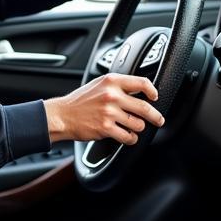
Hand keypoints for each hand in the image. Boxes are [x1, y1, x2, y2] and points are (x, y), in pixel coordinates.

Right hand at [44, 73, 164, 144]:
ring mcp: (109, 112)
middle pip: (144, 107)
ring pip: (138, 124)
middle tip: (158, 119)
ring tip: (135, 128)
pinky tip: (128, 136)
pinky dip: (131, 138)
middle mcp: (112, 96)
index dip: (152, 91)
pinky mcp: (106, 128)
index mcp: (111, 81)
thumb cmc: (80, 101)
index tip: (155, 97)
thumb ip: (116, 85)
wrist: (62, 115)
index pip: (141, 83)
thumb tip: (138, 90)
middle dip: (155, 116)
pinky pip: (128, 136)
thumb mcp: (98, 84)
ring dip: (139, 128)